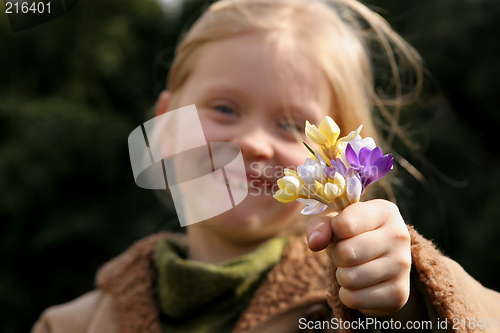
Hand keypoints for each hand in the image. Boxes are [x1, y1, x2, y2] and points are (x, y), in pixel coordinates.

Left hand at [306, 199, 411, 317]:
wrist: (377, 261)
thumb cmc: (351, 236)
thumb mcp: (333, 223)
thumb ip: (320, 226)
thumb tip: (315, 242)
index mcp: (385, 211)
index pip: (345, 224)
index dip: (333, 232)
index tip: (339, 232)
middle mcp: (400, 236)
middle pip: (347, 253)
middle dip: (336, 256)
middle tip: (344, 254)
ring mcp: (403, 266)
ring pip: (349, 278)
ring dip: (341, 276)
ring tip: (352, 268)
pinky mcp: (399, 293)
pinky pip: (354, 299)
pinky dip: (348, 295)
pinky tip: (360, 285)